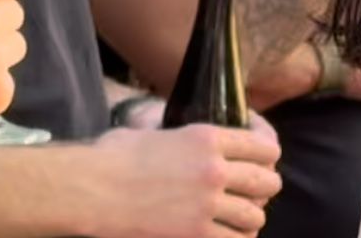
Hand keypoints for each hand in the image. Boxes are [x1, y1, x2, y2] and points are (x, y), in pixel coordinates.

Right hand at [84, 124, 281, 237]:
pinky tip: (226, 236)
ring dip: (249, 218)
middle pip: (267, 182)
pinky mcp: (197, 234)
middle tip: (253, 193)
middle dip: (264, 188)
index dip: (267, 155)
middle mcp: (214, 170)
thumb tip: (181, 142)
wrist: (92, 190)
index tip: (262, 161)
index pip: (263, 146)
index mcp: (205, 138)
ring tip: (239, 220)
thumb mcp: (151, 133)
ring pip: (255, 216)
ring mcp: (208, 205)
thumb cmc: (111, 158)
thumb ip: (179, 138)